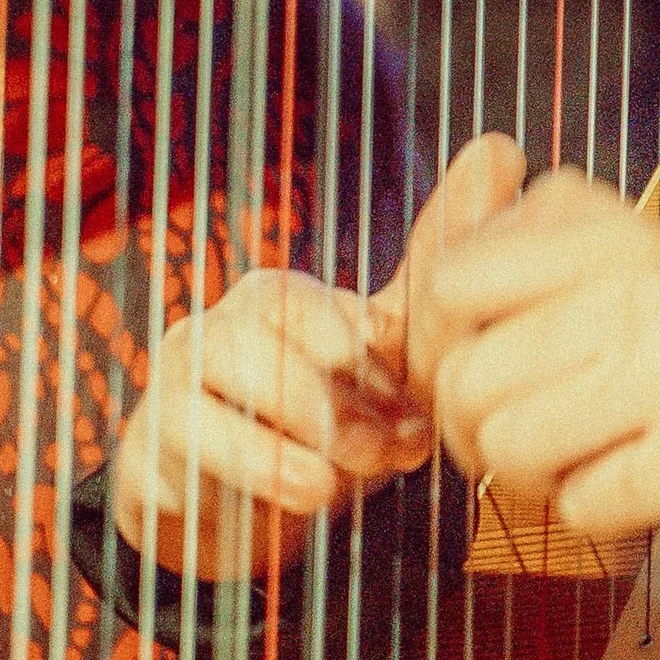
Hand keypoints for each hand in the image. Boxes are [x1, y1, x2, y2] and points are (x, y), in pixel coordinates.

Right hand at [109, 136, 525, 576]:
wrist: (235, 513)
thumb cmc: (323, 423)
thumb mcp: (387, 366)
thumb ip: (437, 280)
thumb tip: (503, 147)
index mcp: (286, 296)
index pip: (331, 303)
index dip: (381, 359)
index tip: (421, 413)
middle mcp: (229, 317)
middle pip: (281, 321)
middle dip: (349, 389)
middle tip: (404, 447)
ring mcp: (184, 368)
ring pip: (235, 362)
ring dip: (309, 422)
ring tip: (361, 468)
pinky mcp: (157, 430)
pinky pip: (197, 429)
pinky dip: (261, 463)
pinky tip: (314, 491)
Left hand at [400, 151, 659, 569]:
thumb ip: (560, 249)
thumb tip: (449, 230)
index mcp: (622, 230)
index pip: (455, 275)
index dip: (440, 341)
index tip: (477, 370)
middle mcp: (642, 284)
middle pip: (465, 376)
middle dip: (473, 433)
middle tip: (524, 445)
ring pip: (507, 445)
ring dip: (530, 481)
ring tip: (584, 465)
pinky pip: (580, 506)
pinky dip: (597, 517)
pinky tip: (643, 491)